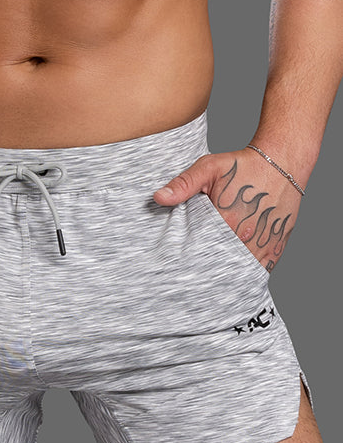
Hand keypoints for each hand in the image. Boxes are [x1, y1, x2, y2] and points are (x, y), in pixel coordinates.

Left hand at [154, 148, 305, 272]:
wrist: (283, 161)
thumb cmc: (243, 164)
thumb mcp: (209, 167)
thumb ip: (183, 184)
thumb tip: (158, 197)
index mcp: (226, 220)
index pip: (202, 250)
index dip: (192, 257)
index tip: (183, 261)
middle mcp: (246, 235)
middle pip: (221, 263)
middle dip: (209, 268)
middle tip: (195, 276)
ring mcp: (263, 242)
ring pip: (241, 270)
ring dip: (229, 273)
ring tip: (213, 280)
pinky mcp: (276, 245)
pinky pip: (261, 269)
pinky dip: (249, 273)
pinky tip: (237, 275)